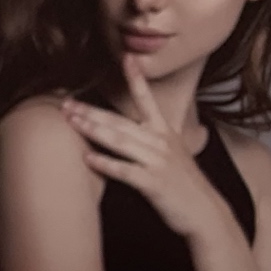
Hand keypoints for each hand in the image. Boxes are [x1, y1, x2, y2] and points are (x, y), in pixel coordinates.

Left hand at [61, 56, 229, 242]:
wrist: (204, 212)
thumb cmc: (182, 186)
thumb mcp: (170, 156)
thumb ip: (150, 142)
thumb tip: (128, 133)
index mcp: (164, 133)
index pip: (147, 100)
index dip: (136, 79)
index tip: (126, 58)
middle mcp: (161, 142)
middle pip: (121, 122)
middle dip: (91, 111)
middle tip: (66, 103)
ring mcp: (158, 161)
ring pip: (121, 141)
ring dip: (94, 130)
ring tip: (71, 122)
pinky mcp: (153, 182)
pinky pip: (125, 171)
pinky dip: (106, 164)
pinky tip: (87, 159)